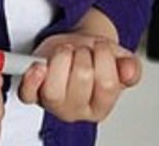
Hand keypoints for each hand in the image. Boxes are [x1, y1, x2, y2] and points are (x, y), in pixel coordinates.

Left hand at [18, 32, 141, 122]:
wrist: (74, 47)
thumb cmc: (94, 57)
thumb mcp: (118, 59)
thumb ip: (129, 67)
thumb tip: (129, 70)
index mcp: (100, 106)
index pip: (107, 84)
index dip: (104, 57)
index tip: (101, 47)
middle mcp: (76, 110)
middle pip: (82, 79)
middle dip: (84, 54)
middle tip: (83, 51)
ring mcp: (53, 104)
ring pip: (56, 89)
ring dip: (62, 58)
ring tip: (67, 53)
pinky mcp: (32, 94)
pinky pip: (28, 93)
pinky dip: (32, 79)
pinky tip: (39, 66)